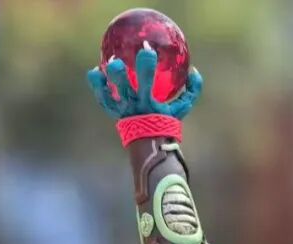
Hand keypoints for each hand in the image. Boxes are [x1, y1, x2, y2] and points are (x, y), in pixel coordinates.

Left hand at [87, 45, 202, 119]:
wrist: (151, 145)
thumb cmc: (167, 122)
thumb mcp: (182, 108)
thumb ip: (191, 90)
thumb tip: (195, 71)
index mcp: (149, 102)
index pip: (147, 79)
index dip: (146, 63)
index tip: (146, 49)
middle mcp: (133, 105)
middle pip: (123, 87)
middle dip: (119, 73)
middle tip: (117, 60)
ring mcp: (121, 109)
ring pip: (107, 94)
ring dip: (104, 81)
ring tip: (102, 67)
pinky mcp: (113, 112)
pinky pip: (102, 99)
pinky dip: (98, 86)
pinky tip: (97, 72)